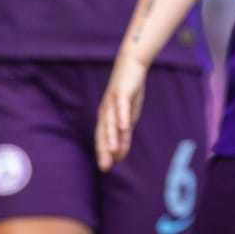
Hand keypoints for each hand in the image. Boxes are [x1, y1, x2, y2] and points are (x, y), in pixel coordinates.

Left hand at [94, 55, 148, 172]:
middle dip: (103, 150)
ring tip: (113, 151)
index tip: (105, 168)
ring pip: (110, 121)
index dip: (103, 152)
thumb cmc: (130, 93)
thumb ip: (124, 134)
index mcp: (106, 117)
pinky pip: (121, 106)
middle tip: (105, 166)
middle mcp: (106, 110)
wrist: (132, 65)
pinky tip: (124, 127)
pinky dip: (122, 117)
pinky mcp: (121, 92)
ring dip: (111, 136)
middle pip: (103, 132)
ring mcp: (112, 101)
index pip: (102, 138)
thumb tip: (119, 154)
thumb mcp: (129, 116)